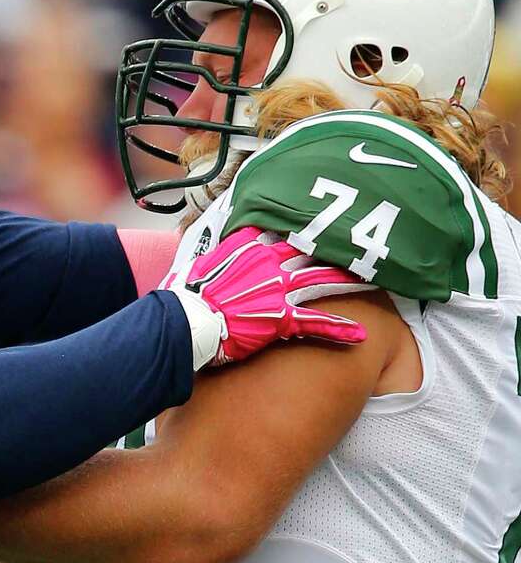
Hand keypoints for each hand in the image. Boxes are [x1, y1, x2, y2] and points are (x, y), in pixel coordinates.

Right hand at [171, 226, 370, 367]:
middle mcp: (270, 266)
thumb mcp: (202, 263)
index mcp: (251, 249)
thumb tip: (228, 247)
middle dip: (336, 252)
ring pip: (321, 282)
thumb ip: (223, 253)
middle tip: (359, 249)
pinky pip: (316, 323)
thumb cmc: (188, 296)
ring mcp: (279, 292)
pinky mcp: (282, 319)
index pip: (285, 234)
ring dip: (347, 281)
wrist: (188, 321)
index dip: (306, 231)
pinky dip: (338, 329)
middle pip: (311, 254)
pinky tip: (359, 334)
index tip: (322, 229)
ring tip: (373, 280)